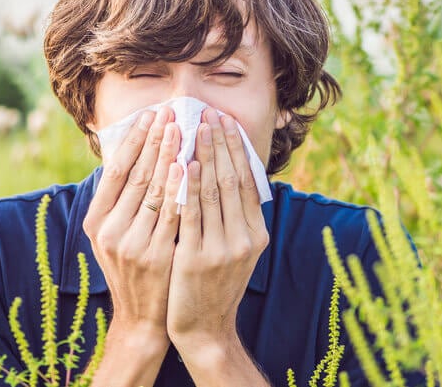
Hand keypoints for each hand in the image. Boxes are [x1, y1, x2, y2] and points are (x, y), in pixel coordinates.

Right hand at [82, 106, 182, 385]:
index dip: (134, 140)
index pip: (116, 170)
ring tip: (182, 128)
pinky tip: (189, 166)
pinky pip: (172, 214)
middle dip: (155, 140)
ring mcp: (131, 244)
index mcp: (96, 221)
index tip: (150, 114)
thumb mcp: (117, 235)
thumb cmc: (134, 268)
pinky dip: (181, 188)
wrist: (143, 319)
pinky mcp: (155, 255)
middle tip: (170, 112)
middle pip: (136, 175)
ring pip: (154, 190)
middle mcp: (109, 231)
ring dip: (169, 155)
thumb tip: (136, 151)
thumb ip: (122, 200)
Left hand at [167, 109, 269, 356]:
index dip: (236, 148)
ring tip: (196, 127)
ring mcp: (222, 249)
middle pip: (232, 180)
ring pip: (213, 192)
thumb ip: (235, 217)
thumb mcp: (236, 250)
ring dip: (204, 155)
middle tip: (210, 113)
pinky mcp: (197, 258)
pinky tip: (185, 163)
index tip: (226, 121)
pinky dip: (190, 186)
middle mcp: (245, 239)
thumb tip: (230, 173)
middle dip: (220, 143)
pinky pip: (192, 214)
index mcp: (256, 234)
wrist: (203, 328)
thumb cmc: (214, 283)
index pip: (247, 181)